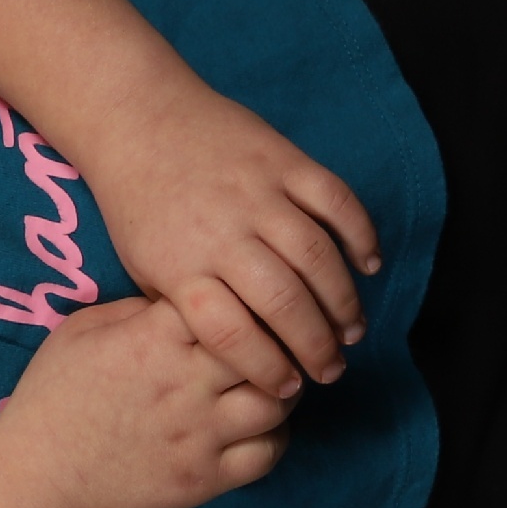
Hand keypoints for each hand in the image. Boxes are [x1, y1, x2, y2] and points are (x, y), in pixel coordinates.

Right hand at [0, 294, 296, 507]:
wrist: (39, 481)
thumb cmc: (50, 400)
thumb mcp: (79, 331)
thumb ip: (134, 309)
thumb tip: (181, 300)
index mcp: (153, 339)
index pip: (225, 297)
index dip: (236, 295)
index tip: (232, 300)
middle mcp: (186, 383)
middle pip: (265, 346)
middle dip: (272, 339)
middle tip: (268, 341)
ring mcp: (201, 434)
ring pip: (278, 401)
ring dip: (281, 388)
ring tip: (270, 383)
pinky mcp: (207, 478)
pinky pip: (268, 453)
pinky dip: (275, 436)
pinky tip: (259, 426)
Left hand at [84, 86, 379, 397]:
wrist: (138, 119)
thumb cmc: (140, 204)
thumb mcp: (142, 267)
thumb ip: (184, 308)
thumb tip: (237, 356)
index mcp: (179, 266)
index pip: (232, 334)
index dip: (267, 369)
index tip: (287, 389)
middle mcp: (222, 231)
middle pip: (283, 301)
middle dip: (316, 346)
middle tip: (330, 371)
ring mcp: (256, 192)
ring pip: (317, 256)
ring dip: (343, 301)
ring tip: (351, 331)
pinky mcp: (283, 159)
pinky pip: (336, 200)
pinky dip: (360, 234)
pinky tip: (368, 265)